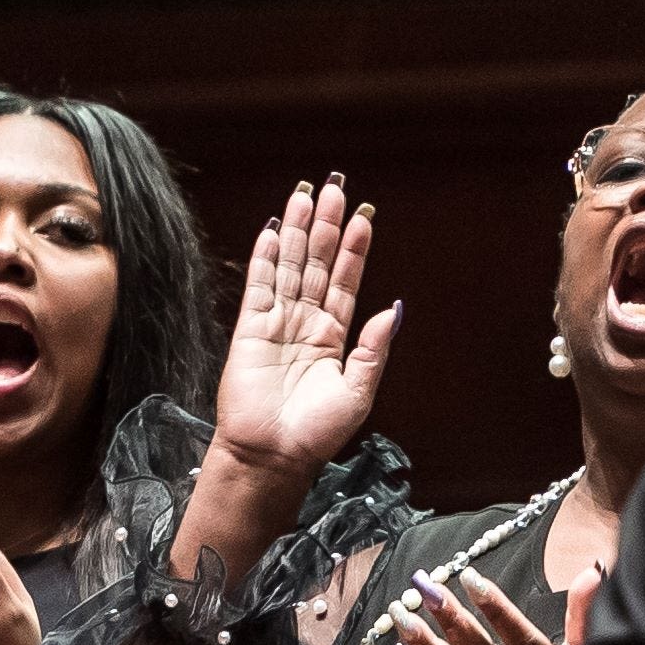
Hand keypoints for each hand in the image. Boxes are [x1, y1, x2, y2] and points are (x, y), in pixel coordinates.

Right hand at [206, 177, 399, 499]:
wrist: (272, 456)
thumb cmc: (315, 433)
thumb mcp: (358, 391)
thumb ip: (374, 349)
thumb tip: (395, 309)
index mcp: (334, 337)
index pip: (345, 282)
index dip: (355, 249)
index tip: (364, 217)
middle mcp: (306, 323)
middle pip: (317, 263)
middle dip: (326, 226)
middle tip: (334, 188)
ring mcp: (277, 323)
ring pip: (289, 266)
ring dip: (297, 231)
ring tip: (305, 195)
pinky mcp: (249, 330)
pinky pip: (259, 286)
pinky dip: (264, 257)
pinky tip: (272, 230)